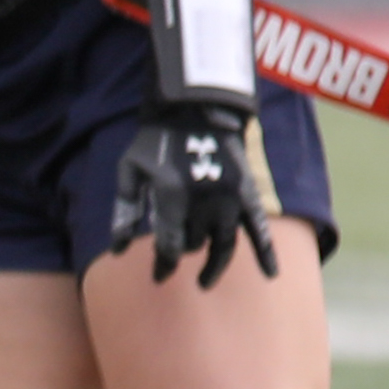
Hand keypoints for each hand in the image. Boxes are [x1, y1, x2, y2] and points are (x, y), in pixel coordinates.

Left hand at [108, 103, 279, 288]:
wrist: (195, 107)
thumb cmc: (155, 139)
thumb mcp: (130, 170)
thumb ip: (125, 210)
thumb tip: (118, 251)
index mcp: (173, 197)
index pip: (169, 247)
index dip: (162, 266)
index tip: (157, 277)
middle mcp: (204, 202)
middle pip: (194, 244)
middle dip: (181, 250)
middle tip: (175, 252)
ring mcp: (230, 198)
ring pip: (223, 245)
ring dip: (214, 266)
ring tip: (204, 281)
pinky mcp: (248, 193)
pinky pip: (260, 229)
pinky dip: (266, 253)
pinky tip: (270, 275)